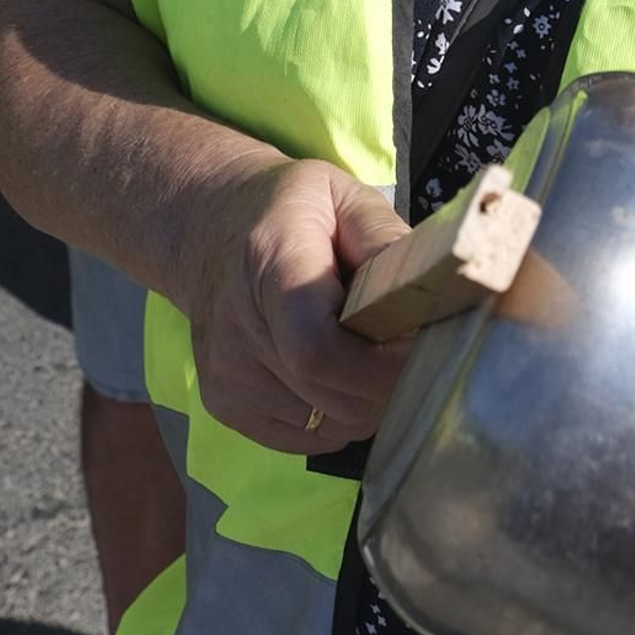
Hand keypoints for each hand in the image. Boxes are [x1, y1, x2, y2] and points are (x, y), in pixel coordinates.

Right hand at [183, 159, 410, 453]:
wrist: (207, 229)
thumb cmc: (288, 210)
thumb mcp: (344, 197)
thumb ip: (386, 241)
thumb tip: (428, 291)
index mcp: (271, 261)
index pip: (318, 349)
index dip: (379, 366)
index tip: (419, 346)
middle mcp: (237, 326)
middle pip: (332, 397)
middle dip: (387, 385)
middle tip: (405, 349)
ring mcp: (225, 374)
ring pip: (326, 426)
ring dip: (364, 401)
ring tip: (366, 353)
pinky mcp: (223, 404)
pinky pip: (305, 438)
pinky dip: (335, 416)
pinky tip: (334, 372)